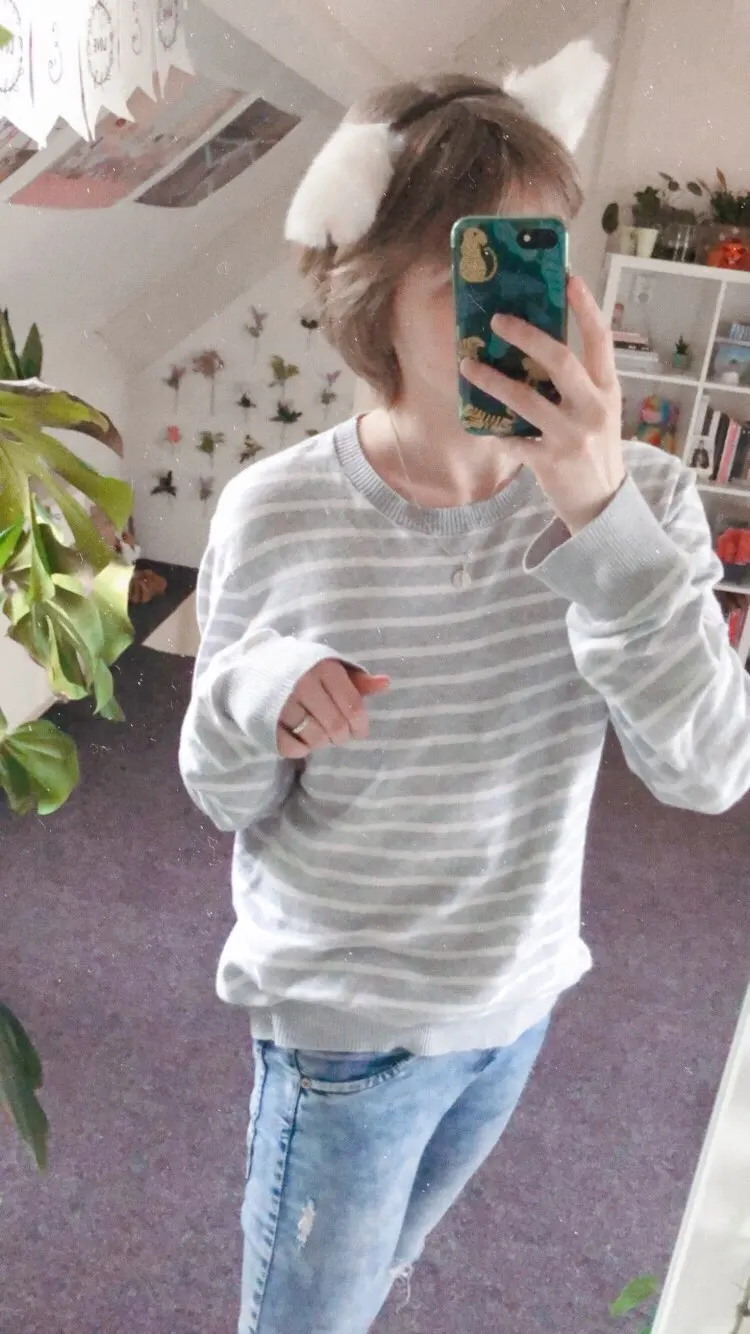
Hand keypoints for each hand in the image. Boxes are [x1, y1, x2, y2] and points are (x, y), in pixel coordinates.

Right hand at [277, 660, 389, 758]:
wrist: (254, 669)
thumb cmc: (301, 670)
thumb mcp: (329, 667)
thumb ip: (357, 679)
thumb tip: (385, 683)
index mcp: (323, 669)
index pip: (353, 706)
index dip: (360, 725)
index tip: (359, 730)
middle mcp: (303, 684)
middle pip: (336, 726)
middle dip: (342, 736)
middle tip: (338, 733)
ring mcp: (283, 704)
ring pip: (316, 739)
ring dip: (322, 742)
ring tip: (319, 732)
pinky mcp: (266, 722)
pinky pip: (293, 748)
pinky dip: (302, 749)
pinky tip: (302, 738)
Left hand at [460, 275, 624, 533]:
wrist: (602, 504)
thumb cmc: (594, 449)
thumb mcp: (598, 411)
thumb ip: (577, 384)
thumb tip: (535, 349)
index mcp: (607, 389)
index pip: (600, 339)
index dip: (585, 306)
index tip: (568, 277)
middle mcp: (593, 408)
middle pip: (560, 360)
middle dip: (527, 336)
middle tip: (498, 319)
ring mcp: (571, 435)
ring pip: (526, 398)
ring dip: (492, 380)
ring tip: (467, 365)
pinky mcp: (550, 461)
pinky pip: (513, 439)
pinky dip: (497, 431)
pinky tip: (483, 424)